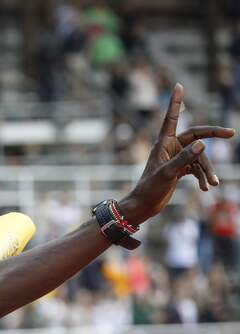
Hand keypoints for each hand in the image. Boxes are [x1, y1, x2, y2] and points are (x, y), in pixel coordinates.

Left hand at [120, 83, 233, 224]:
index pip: (172, 118)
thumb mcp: (168, 173)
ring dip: (207, 171)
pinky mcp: (180, 169)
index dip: (176, 102)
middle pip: (196, 136)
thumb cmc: (150, 189)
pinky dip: (203, 177)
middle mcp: (170, 148)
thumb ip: (185, 158)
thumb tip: (203, 144)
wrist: (143, 206)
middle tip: (232, 133)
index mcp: (163, 143)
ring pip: (199, 157)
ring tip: (212, 184)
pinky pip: (197, 169)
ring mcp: (176, 158)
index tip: (178, 85)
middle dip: (213, 135)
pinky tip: (205, 188)